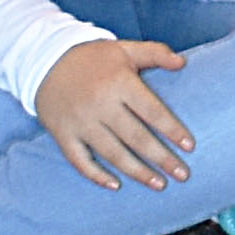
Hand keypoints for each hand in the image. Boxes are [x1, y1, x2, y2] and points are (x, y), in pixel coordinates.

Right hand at [34, 35, 197, 190]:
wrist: (44, 60)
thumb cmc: (92, 57)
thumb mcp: (124, 49)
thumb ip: (156, 53)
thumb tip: (183, 62)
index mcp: (119, 83)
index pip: (152, 111)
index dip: (172, 130)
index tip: (190, 146)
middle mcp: (100, 105)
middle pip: (136, 137)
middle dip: (161, 158)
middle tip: (183, 175)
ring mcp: (81, 122)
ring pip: (112, 153)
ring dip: (137, 172)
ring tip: (159, 185)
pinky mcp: (63, 134)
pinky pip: (80, 160)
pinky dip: (96, 175)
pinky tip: (115, 185)